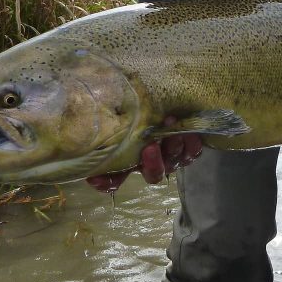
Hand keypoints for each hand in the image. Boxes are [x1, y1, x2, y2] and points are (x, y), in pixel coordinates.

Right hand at [86, 116, 202, 192]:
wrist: (166, 100)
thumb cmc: (141, 108)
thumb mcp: (123, 113)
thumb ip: (110, 124)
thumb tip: (89, 137)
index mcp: (131, 159)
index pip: (114, 180)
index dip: (107, 181)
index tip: (97, 178)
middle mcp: (151, 162)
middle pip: (153, 175)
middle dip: (152, 163)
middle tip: (150, 146)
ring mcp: (171, 156)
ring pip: (174, 162)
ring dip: (172, 147)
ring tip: (170, 124)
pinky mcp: (189, 148)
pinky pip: (192, 152)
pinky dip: (191, 144)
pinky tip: (187, 131)